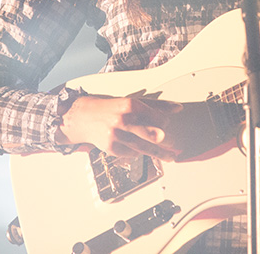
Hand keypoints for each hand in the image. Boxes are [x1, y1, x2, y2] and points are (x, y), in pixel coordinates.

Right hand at [55, 95, 181, 159]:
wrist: (81, 117)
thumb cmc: (108, 108)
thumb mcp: (130, 102)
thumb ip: (155, 106)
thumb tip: (177, 107)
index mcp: (130, 105)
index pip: (156, 117)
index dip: (164, 122)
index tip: (167, 125)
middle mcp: (124, 120)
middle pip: (152, 134)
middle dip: (164, 142)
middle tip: (174, 148)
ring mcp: (117, 135)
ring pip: (143, 147)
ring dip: (158, 154)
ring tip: (169, 157)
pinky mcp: (111, 147)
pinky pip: (131, 154)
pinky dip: (137, 152)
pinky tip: (138, 148)